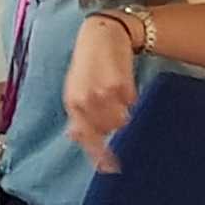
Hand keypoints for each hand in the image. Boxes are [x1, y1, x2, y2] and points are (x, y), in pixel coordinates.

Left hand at [63, 15, 135, 171]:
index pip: (85, 136)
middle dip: (114, 128)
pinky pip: (132, 103)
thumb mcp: (74, 89)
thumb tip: (74, 138)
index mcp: (72, 103)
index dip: (98, 154)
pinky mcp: (121, 84)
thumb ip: (77, 116)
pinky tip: (124, 86)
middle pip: (108, 130)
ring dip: (124, 115)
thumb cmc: (87, 64)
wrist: (101, 35)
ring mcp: (102, 93)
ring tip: (119, 98)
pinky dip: (131, 99)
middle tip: (117, 116)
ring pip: (122, 120)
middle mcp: (84, 100)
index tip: (111, 169)